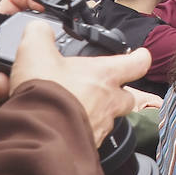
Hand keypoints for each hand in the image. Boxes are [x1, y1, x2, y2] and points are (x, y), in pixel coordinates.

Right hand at [9, 21, 152, 145]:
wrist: (37, 135)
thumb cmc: (45, 95)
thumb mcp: (36, 53)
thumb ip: (40, 35)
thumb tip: (39, 29)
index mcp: (105, 76)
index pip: (138, 63)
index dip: (139, 57)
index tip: (138, 55)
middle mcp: (110, 102)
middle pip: (128, 97)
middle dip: (120, 93)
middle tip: (106, 88)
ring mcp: (101, 126)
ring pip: (110, 119)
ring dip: (98, 113)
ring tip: (78, 109)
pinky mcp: (89, 145)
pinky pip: (92, 137)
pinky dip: (82, 132)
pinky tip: (66, 127)